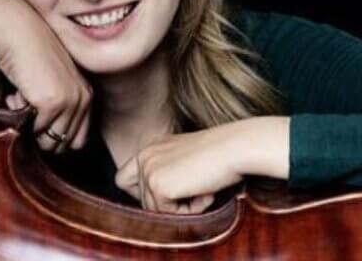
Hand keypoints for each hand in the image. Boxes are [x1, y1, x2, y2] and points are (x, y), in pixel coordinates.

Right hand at [0, 0, 92, 153]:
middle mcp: (83, 98)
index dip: (53, 137)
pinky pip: (36, 130)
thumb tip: (47, 142)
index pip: (78, 139)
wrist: (17, 32)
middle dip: (41, 134)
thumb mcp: (52, 81)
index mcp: (86, 94)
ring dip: (30, 127)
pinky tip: (17, 95)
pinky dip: (21, 118)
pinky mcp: (53, 102)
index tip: (37, 119)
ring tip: (22, 100)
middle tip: (27, 108)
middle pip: (64, 144)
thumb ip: (57, 106)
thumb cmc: (29, 55)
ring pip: (50, 142)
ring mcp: (70, 101)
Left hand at [114, 117, 289, 213]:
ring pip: (155, 210)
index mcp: (150, 148)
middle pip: (141, 200)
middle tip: (197, 191)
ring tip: (204, 189)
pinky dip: (190, 211)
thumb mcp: (187, 160)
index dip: (144, 194)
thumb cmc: (221, 154)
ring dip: (182, 208)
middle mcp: (144, 155)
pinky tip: (205, 192)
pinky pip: (168, 214)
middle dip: (169, 204)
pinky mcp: (158, 185)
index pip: (125, 180)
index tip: (170, 195)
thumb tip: (158, 206)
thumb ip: (169, 175)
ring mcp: (148, 169)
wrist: (236, 147)